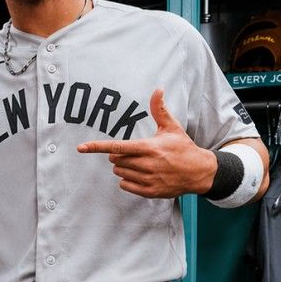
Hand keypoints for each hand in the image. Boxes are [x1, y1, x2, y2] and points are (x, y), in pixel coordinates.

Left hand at [77, 89, 216, 198]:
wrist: (199, 172)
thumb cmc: (183, 148)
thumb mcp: (172, 128)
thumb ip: (159, 110)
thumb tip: (158, 89)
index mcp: (149, 148)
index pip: (117, 147)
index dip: (96, 147)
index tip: (81, 148)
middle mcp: (147, 164)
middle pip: (116, 160)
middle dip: (119, 156)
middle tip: (135, 153)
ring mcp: (148, 180)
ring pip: (119, 173)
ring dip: (124, 168)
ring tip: (141, 163)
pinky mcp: (150, 192)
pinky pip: (125, 186)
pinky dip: (128, 181)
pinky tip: (140, 175)